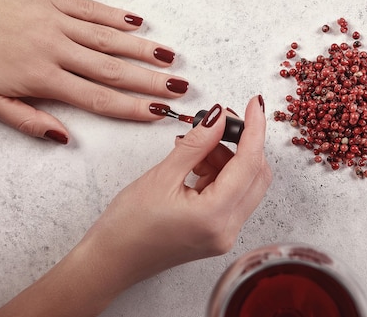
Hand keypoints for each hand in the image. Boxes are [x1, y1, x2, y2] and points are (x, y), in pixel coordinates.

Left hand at [0, 0, 188, 142]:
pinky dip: (115, 16)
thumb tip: (64, 138)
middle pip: (112, 70)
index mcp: (42, 79)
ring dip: (141, 49)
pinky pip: (89, 8)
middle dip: (149, 81)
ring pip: (107, 38)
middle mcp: (55, 49)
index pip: (98, 99)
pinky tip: (138, 23)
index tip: (159, 114)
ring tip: (170, 58)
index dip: (132, 108)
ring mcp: (55, 20)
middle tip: (180, 88)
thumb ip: (29, 121)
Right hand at [0, 96, 272, 316]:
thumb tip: (219, 118)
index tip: (253, 104)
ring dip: (227, 158)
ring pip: (244, 184)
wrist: (110, 261)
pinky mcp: (215, 232)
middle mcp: (227, 229)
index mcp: (216, 216)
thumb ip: (196, 144)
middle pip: (256, 175)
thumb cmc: (127, 226)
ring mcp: (224, 234)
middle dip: (244, 143)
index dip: (254, 129)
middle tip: (221, 120)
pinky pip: (230, 195)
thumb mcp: (161, 176)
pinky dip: (218, 173)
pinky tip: (194, 161)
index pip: (250, 164)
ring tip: (193, 145)